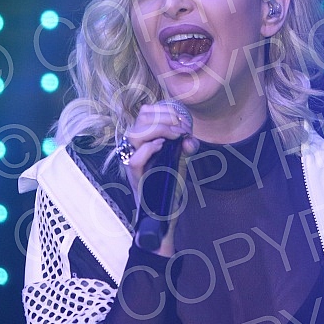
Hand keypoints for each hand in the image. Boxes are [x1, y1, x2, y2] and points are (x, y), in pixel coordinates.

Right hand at [123, 103, 198, 255]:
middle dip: (165, 118)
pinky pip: (136, 158)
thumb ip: (186, 147)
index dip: (165, 110)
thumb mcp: (182, 160)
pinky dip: (150, 149)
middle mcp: (136, 147)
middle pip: (140, 118)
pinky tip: (163, 147)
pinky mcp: (136, 177)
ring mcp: (133, 161)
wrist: (164, 212)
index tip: (183, 121)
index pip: (146, 112)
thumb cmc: (170, 183)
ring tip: (175, 136)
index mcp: (145, 139)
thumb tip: (189, 139)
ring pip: (134, 134)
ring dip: (159, 130)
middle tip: (182, 129)